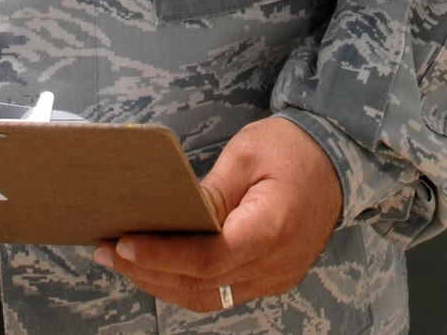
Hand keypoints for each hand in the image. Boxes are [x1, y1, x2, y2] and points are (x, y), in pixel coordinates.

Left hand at [96, 116, 342, 311]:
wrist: (339, 160)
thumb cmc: (293, 149)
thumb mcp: (246, 155)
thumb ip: (208, 192)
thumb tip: (169, 217)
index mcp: (271, 228)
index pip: (208, 259)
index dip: (162, 257)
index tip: (123, 245)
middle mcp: (276, 264)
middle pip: (202, 285)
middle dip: (149, 272)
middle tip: (107, 251)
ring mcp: (277, 277)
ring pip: (210, 297)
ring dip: (163, 283)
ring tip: (122, 261)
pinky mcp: (273, 278)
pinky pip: (224, 292)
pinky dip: (188, 283)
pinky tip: (158, 268)